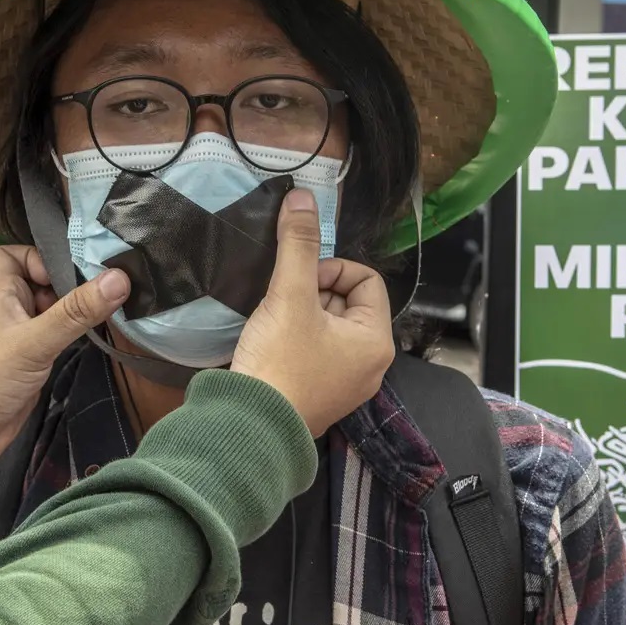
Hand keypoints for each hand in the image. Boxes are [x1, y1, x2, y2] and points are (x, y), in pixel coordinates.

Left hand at [0, 246, 128, 469]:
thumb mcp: (34, 341)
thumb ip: (76, 312)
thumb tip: (119, 278)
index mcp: (1, 293)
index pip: (14, 255)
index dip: (39, 255)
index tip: (68, 269)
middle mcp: (12, 311)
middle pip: (42, 281)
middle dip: (71, 282)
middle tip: (105, 288)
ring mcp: (23, 337)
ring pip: (54, 310)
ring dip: (77, 309)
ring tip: (110, 308)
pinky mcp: (34, 362)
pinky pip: (59, 337)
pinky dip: (76, 333)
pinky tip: (97, 335)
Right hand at [230, 189, 394, 436]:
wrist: (249, 427)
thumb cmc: (279, 363)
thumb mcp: (290, 296)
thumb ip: (298, 245)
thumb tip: (303, 197)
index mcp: (376, 342)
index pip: (367, 280)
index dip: (332, 270)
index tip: (301, 281)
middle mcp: (369, 365)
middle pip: (348, 303)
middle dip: (314, 293)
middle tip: (285, 302)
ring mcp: (345, 384)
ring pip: (328, 327)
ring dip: (302, 314)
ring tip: (276, 322)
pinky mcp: (319, 395)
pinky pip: (315, 352)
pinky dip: (296, 339)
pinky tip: (273, 342)